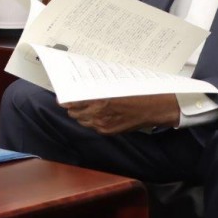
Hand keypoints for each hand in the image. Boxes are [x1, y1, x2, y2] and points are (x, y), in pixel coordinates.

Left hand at [61, 94, 179, 134]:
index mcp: (100, 100)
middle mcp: (99, 114)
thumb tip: (83, 88)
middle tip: (72, 101)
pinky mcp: (109, 131)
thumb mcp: (114, 86)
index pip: (73, 102)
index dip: (66, 100)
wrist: (154, 109)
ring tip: (83, 107)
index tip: (63, 97)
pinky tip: (95, 114)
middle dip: (73, 107)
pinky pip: (93, 127)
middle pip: (74, 113)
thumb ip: (97, 90)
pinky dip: (91, 121)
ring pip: (82, 121)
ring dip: (81, 115)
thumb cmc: (137, 93)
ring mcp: (103, 125)